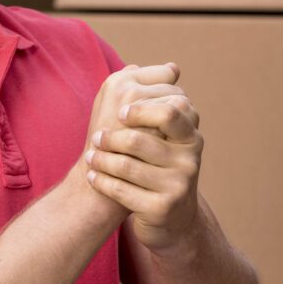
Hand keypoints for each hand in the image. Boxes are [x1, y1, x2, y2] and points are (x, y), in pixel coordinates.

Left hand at [82, 63, 202, 251]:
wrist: (171, 217)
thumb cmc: (161, 167)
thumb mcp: (166, 137)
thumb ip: (159, 102)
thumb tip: (160, 66)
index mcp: (191, 136)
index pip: (169, 110)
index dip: (141, 109)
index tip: (120, 111)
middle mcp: (190, 160)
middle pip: (140, 139)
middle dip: (113, 137)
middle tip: (97, 136)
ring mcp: (178, 186)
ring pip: (126, 166)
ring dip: (101, 160)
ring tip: (91, 156)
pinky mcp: (161, 208)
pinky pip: (121, 191)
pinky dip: (101, 181)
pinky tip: (92, 176)